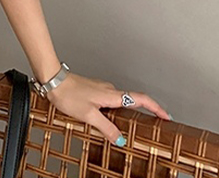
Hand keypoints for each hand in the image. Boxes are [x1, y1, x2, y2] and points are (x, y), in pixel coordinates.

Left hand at [45, 72, 172, 145]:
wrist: (53, 80)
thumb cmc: (69, 94)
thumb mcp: (89, 115)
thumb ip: (106, 127)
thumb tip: (120, 139)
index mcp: (112, 95)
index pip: (140, 99)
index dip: (155, 107)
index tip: (166, 116)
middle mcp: (109, 89)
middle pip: (132, 100)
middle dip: (145, 111)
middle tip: (153, 123)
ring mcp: (101, 88)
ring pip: (120, 101)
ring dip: (128, 112)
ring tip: (132, 126)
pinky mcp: (93, 90)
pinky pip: (110, 101)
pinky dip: (115, 110)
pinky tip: (108, 119)